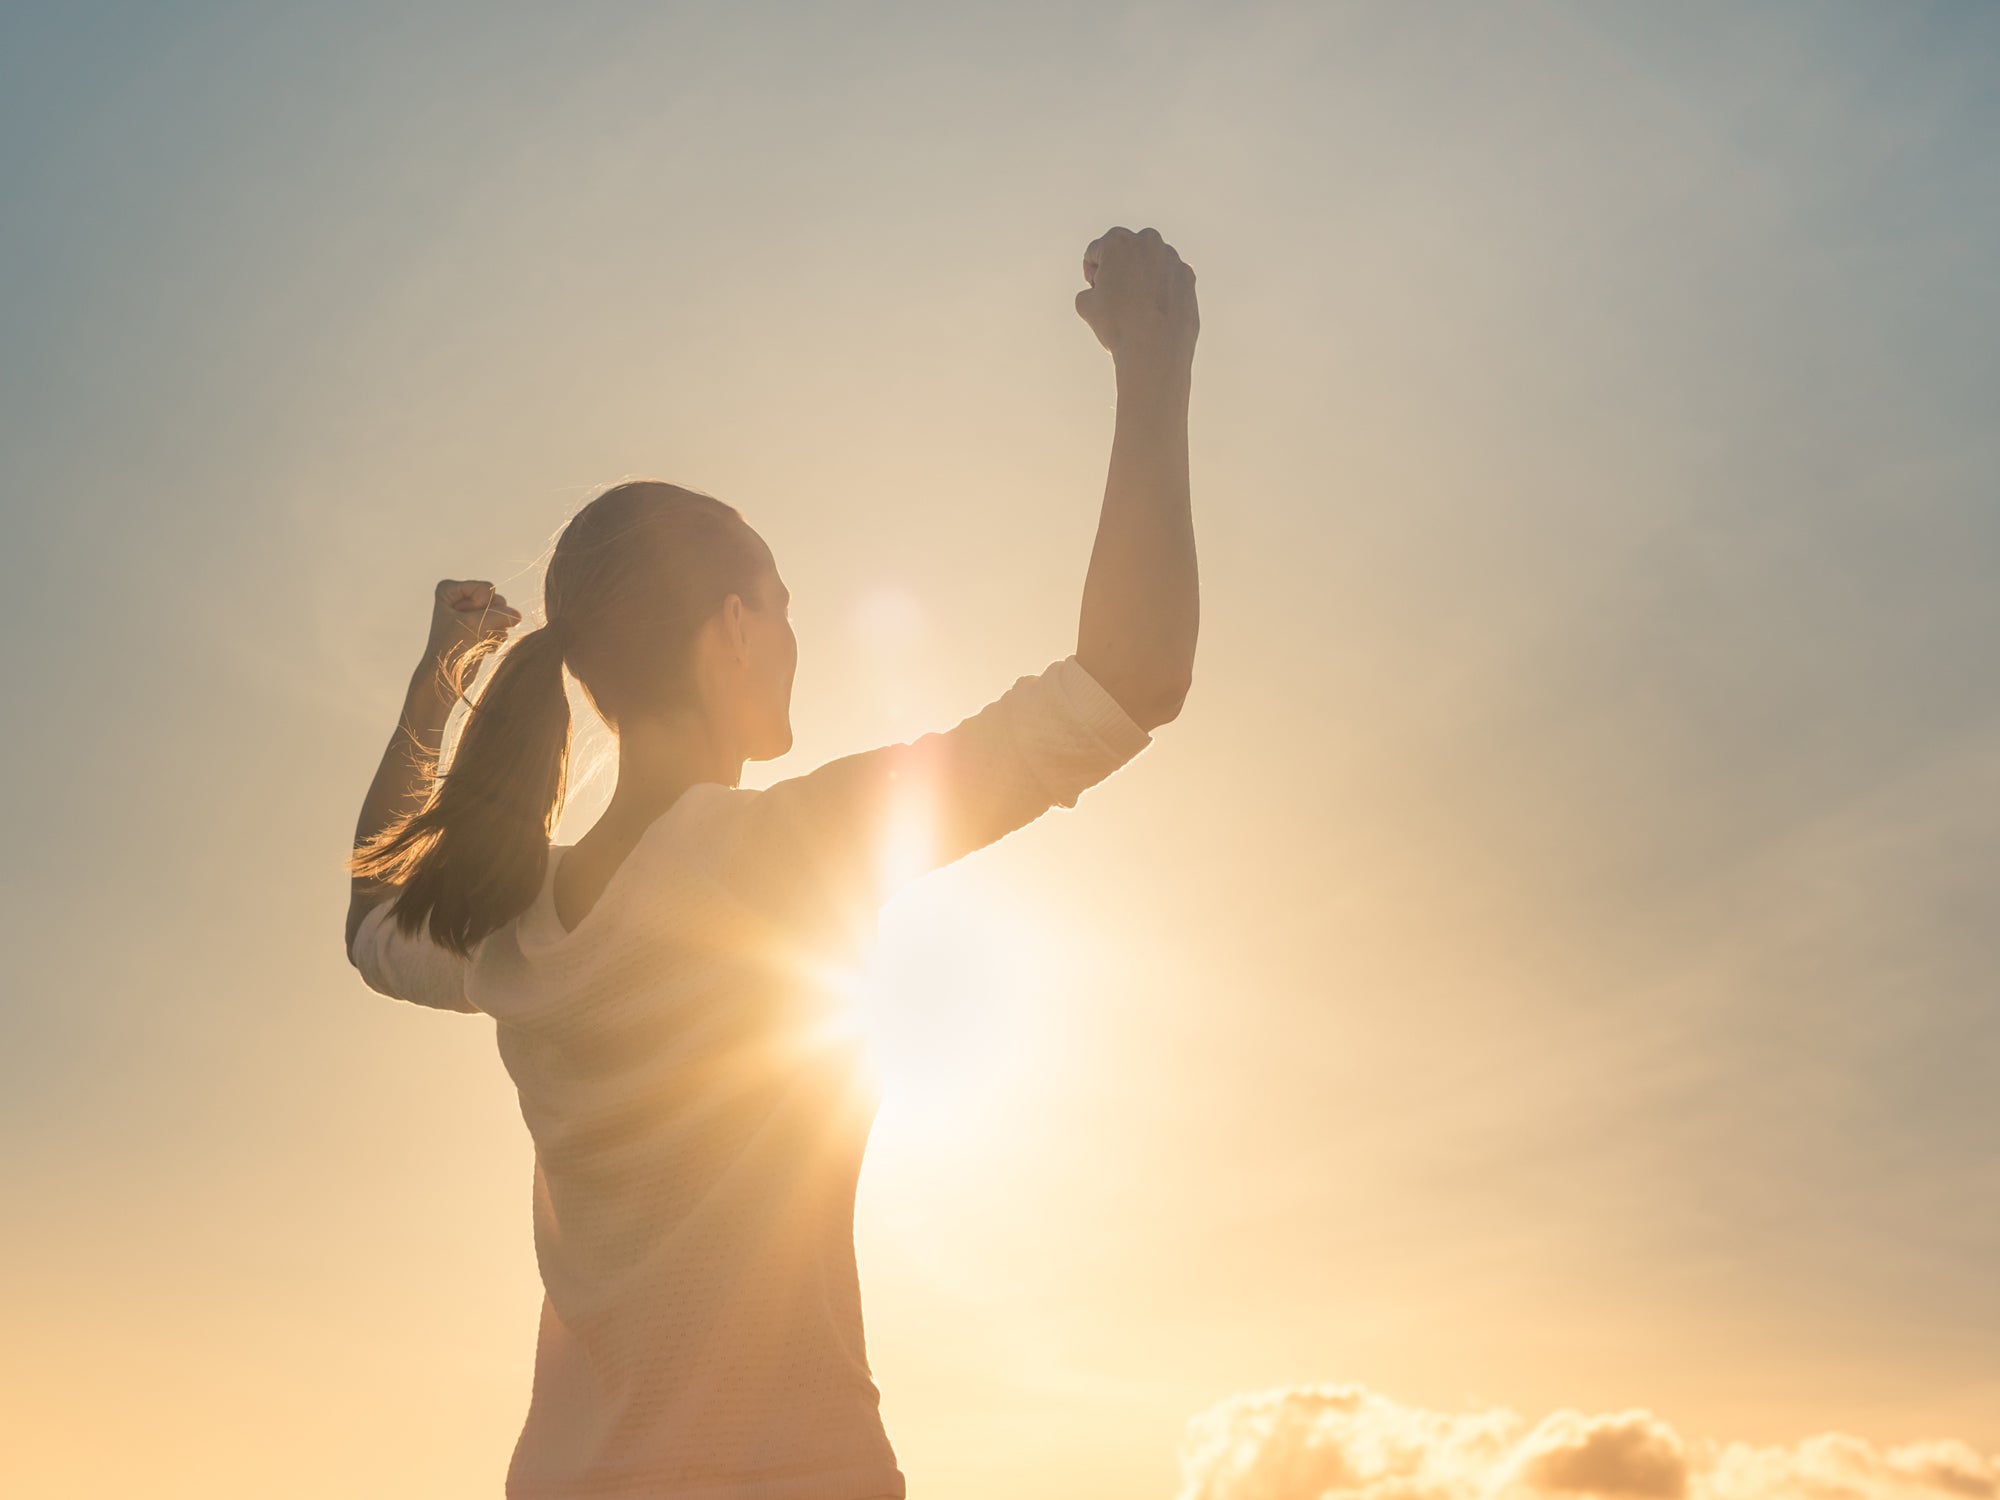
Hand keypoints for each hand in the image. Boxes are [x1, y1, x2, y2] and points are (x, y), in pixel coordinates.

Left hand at [420, 579, 521, 695]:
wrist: (447, 677)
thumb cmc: (451, 648)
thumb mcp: (475, 624)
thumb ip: (500, 614)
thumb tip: (518, 616)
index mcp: (449, 589)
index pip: (485, 588)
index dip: (479, 607)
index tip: (462, 622)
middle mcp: (460, 598)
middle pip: (495, 599)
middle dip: (490, 618)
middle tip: (472, 632)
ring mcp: (472, 613)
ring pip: (501, 613)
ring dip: (494, 629)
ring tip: (478, 641)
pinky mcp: (481, 627)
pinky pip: (502, 625)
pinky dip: (495, 638)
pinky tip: (483, 647)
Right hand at [1074, 226, 1197, 371]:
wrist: (1154, 350)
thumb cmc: (1117, 326)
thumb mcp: (1085, 304)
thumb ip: (1090, 287)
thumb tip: (1099, 290)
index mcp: (1117, 241)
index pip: (1096, 251)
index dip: (1091, 272)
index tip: (1096, 290)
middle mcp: (1147, 241)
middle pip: (1125, 250)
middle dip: (1119, 268)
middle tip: (1116, 296)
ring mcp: (1172, 258)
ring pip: (1150, 263)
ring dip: (1142, 277)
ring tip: (1137, 307)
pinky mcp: (1188, 276)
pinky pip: (1169, 278)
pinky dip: (1162, 289)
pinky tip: (1156, 311)